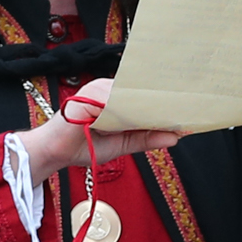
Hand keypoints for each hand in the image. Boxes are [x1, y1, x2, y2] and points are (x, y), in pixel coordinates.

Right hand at [15, 79, 181, 179]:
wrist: (52, 153)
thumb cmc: (81, 145)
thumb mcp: (122, 144)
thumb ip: (146, 138)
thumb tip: (175, 137)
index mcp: (114, 97)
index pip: (142, 95)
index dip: (163, 101)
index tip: (186, 108)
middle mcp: (106, 88)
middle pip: (140, 91)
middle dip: (163, 101)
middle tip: (189, 109)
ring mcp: (97, 89)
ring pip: (132, 93)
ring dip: (152, 103)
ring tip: (177, 111)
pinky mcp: (90, 96)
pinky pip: (117, 99)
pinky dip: (134, 107)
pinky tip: (150, 115)